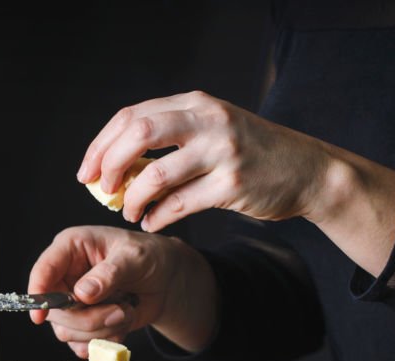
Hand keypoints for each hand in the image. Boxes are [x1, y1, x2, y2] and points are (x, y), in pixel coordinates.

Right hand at [27, 226, 216, 357]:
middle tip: (119, 311)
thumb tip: (82, 293)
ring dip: (101, 331)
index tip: (41, 315)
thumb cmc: (150, 257)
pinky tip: (120, 326)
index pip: (44, 271)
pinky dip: (103, 343)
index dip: (38, 294)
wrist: (166, 281)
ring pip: (68, 331)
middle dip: (89, 319)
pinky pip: (81, 345)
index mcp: (71, 249)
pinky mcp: (83, 324)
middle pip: (56, 311)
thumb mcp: (135, 257)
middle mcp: (66, 276)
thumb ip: (109, 273)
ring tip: (125, 312)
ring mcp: (72, 303)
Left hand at [76, 90, 394, 276]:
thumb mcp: (212, 129)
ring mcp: (222, 151)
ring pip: (156, 175)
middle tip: (101, 190)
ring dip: (133, 199)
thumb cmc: (252, 154)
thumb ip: (170, 138)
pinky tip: (153, 223)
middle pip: (138, 134)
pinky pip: (180, 205)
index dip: (100, 146)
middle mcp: (208, 120)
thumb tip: (115, 167)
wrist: (308, 171)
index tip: (86, 172)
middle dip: (109, 165)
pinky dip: (159, 217)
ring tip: (130, 212)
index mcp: (195, 103)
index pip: (131, 116)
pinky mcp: (232, 184)